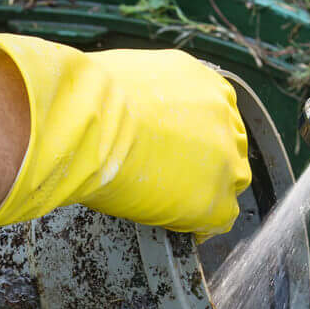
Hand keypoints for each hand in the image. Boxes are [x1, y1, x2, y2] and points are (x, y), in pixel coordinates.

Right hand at [0, 27, 247, 238]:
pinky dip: (198, 227)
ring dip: (207, 193)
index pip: (214, 110)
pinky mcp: (215, 196)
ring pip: (230, 181)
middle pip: (229, 143)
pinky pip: (219, 220)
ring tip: (176, 207)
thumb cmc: (79, 97)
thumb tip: (82, 90)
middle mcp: (223, 113)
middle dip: (207, 161)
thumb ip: (129, 91)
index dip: (196, 133)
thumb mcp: (115, 77)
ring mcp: (225, 156)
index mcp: (201, 79)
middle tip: (178, 179)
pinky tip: (177, 230)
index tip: (179, 148)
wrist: (79, 121)